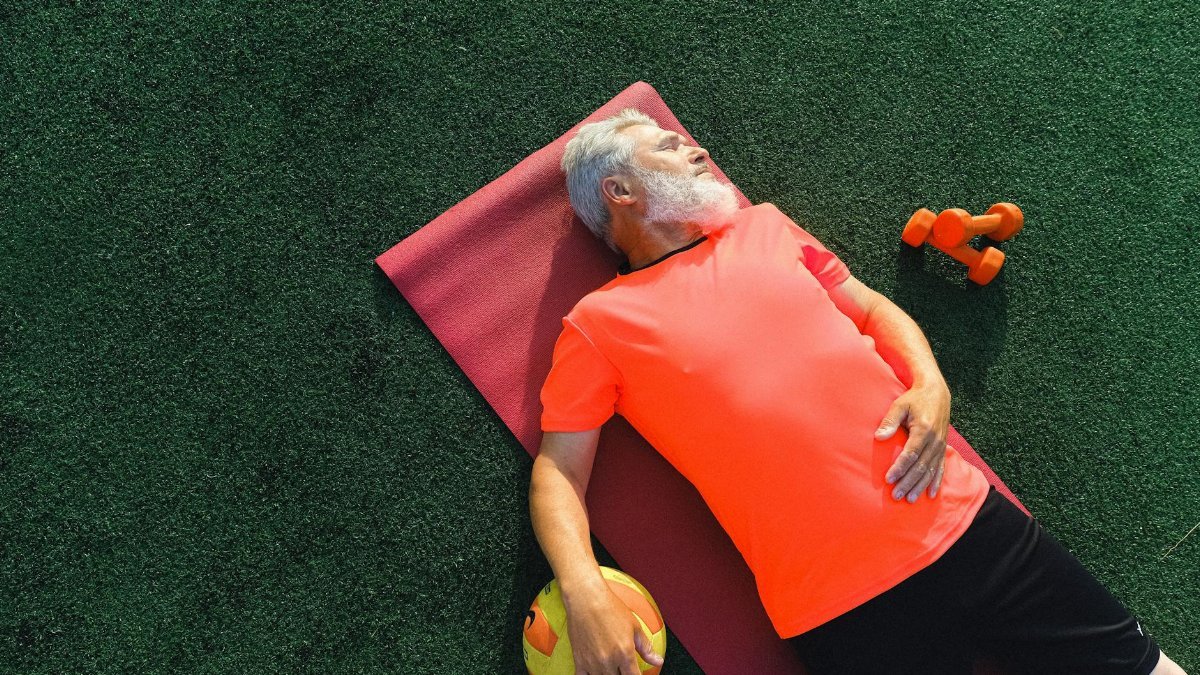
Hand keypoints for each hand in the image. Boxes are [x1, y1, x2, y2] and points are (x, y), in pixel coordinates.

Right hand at [564, 584, 663, 674]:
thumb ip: (646, 647)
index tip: (635, 674)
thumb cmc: (610, 608)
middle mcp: (609, 661)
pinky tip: (596, 672)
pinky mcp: (579, 660)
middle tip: (623, 667)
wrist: (586, 598)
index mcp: (625, 653)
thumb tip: (657, 661)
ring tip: (611, 667)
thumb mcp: (634, 626)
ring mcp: (592, 662)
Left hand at [876, 381, 951, 502]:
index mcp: (923, 430)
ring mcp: (940, 445)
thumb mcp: (900, 405)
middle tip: (896, 496)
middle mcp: (934, 440)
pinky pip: (941, 468)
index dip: (899, 468)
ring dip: (920, 486)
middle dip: (908, 482)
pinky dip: (936, 482)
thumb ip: (890, 421)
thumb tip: (878, 437)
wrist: (937, 392)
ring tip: (910, 499)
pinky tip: (931, 494)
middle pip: (920, 466)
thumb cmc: (914, 399)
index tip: (888, 479)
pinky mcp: (943, 448)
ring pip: (930, 470)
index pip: (910, 454)